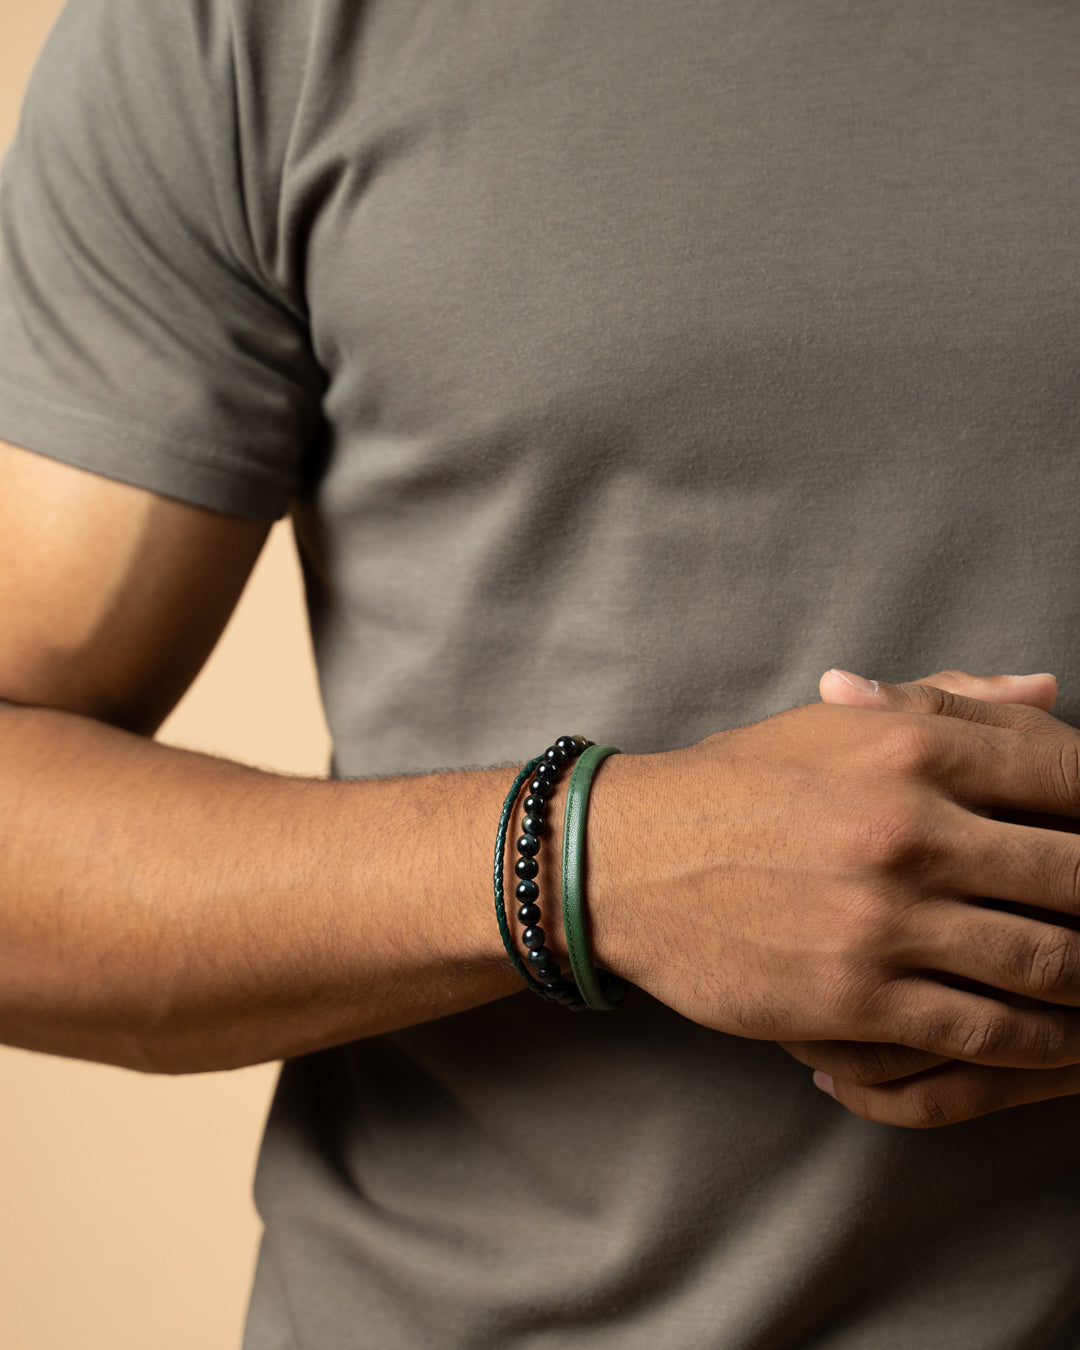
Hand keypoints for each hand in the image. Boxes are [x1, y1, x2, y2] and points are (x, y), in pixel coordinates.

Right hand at [590, 672, 1079, 1088]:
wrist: (628, 859)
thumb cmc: (736, 785)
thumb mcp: (832, 724)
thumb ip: (946, 704)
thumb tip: (1045, 691)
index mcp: (911, 748)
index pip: (1071, 776)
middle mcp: (910, 830)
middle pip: (1078, 877)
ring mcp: (886, 919)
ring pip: (1050, 964)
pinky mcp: (857, 996)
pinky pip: (987, 1031)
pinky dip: (1041, 1043)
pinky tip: (1054, 1036)